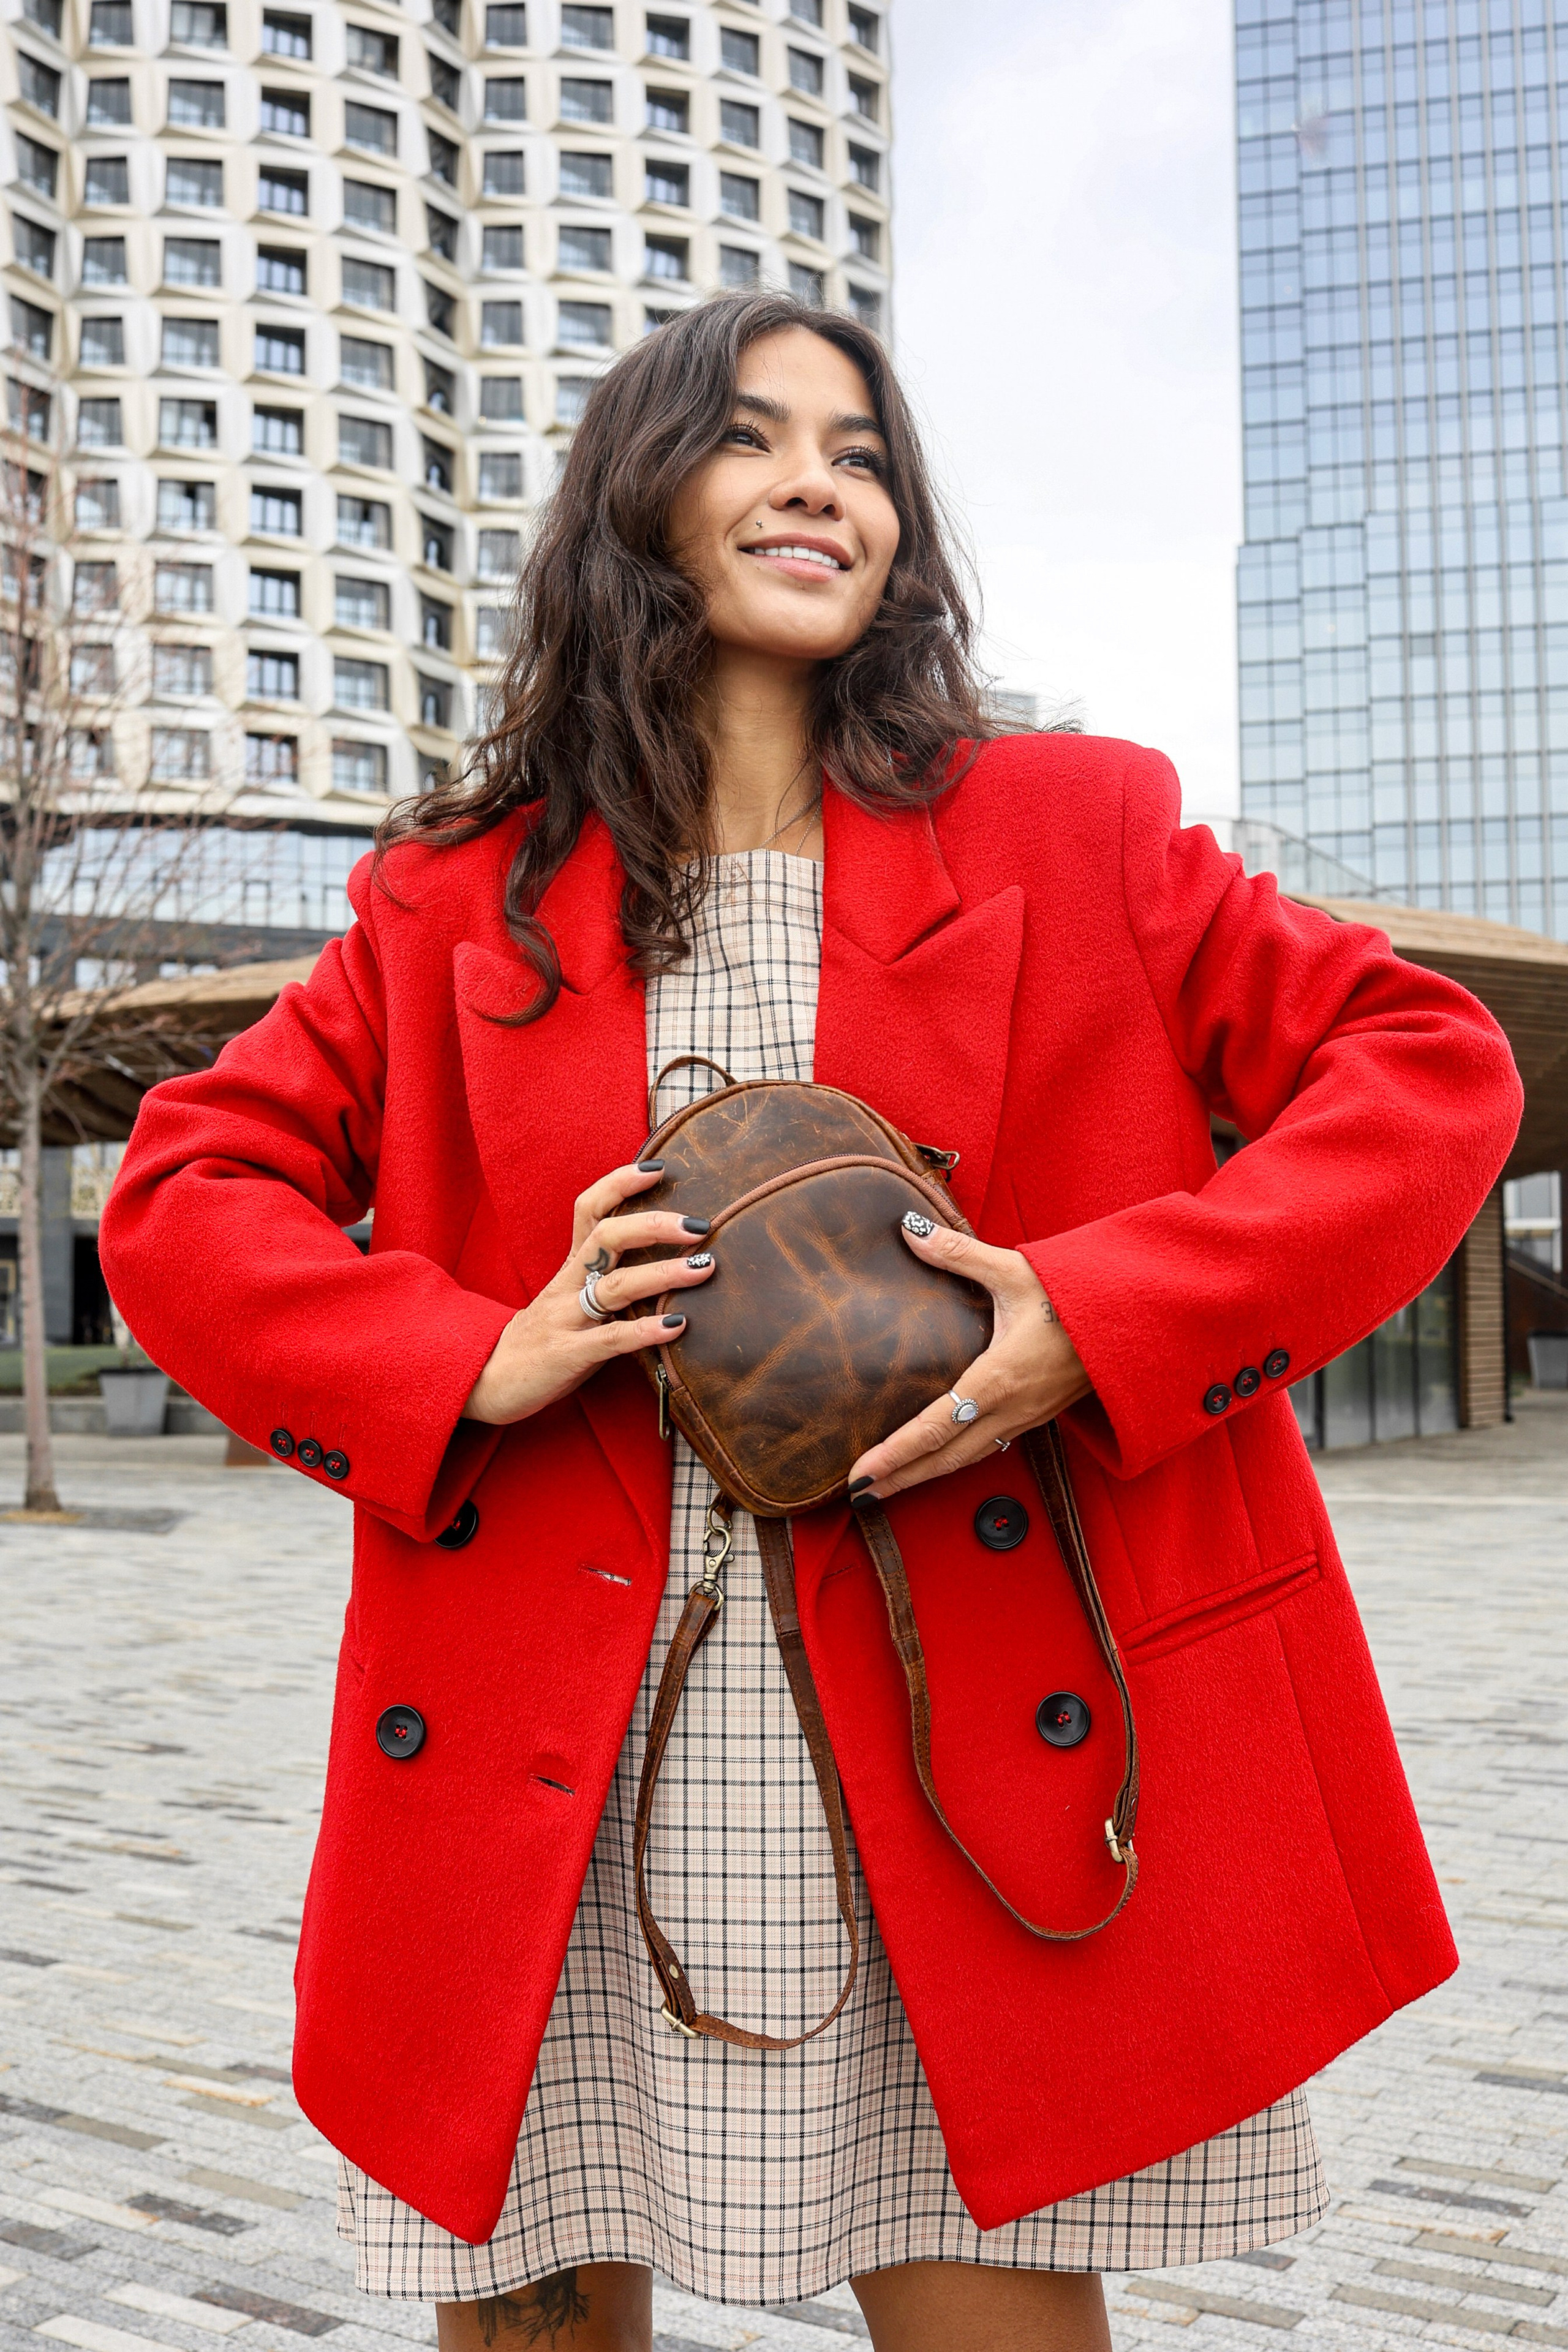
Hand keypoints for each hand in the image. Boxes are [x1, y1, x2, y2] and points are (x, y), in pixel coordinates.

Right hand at [461, 1161, 715, 1425]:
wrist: (488, 1381)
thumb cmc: (544, 1339)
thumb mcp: (571, 1300)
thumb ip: (607, 1279)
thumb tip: (667, 1263)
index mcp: (570, 1267)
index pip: (590, 1208)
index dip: (620, 1184)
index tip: (659, 1169)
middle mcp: (567, 1284)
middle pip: (606, 1236)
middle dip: (655, 1225)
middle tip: (699, 1225)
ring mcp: (566, 1318)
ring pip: (615, 1286)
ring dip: (663, 1274)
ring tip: (705, 1268)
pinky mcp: (567, 1355)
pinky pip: (610, 1340)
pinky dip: (646, 1330)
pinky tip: (678, 1325)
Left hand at [845, 1217, 1090, 1500]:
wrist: (1135, 1318)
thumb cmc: (1076, 1294)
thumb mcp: (1013, 1270)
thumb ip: (958, 1254)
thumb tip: (910, 1233)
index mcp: (998, 1378)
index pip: (934, 1427)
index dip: (895, 1454)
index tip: (860, 1476)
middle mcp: (1010, 1408)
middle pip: (945, 1457)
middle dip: (901, 1477)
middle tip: (859, 1494)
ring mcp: (1027, 1417)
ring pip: (968, 1458)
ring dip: (927, 1473)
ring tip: (890, 1485)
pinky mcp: (1038, 1416)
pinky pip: (990, 1447)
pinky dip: (957, 1459)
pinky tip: (941, 1458)